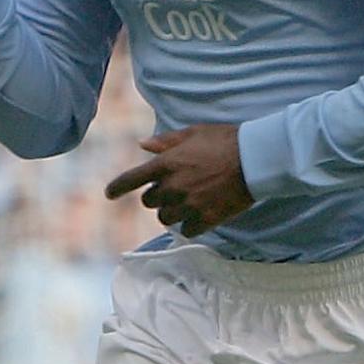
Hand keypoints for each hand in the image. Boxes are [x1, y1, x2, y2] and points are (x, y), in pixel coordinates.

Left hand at [105, 125, 252, 237]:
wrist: (254, 160)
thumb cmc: (225, 141)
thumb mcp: (193, 133)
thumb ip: (166, 142)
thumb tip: (143, 144)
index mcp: (167, 164)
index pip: (131, 179)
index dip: (117, 188)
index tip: (109, 194)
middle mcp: (172, 187)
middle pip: (149, 202)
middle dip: (158, 196)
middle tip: (176, 189)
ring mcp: (188, 205)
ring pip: (166, 218)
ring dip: (172, 212)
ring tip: (189, 202)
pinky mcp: (205, 220)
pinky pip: (186, 230)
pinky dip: (190, 225)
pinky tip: (201, 215)